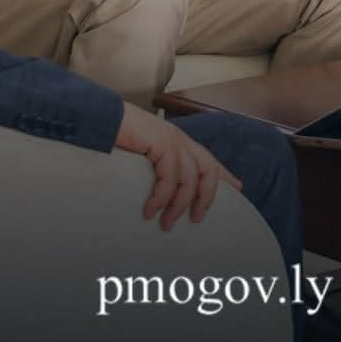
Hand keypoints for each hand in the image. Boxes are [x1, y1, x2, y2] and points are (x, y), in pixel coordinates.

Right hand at [113, 103, 240, 229]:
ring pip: (189, 180)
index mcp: (179, 142)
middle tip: (196, 220)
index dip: (225, 176)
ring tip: (165, 224)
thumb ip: (159, 167)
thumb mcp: (145, 155)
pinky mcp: (161, 144)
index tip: (239, 190)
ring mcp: (172, 140)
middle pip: (209, 170)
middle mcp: (180, 140)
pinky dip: (161, 198)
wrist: (100, 117)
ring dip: (177, 206)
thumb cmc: (119, 138)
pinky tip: (150, 210)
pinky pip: (169, 178)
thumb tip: (163, 192)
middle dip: (207, 198)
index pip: (209, 160)